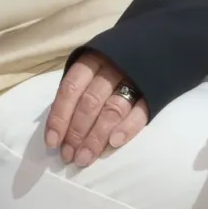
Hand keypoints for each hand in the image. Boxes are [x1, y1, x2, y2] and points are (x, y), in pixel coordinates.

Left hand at [44, 51, 148, 166]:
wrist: (156, 50)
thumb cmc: (112, 67)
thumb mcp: (91, 70)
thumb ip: (75, 94)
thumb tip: (55, 129)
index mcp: (91, 61)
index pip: (70, 88)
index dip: (59, 116)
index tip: (51, 142)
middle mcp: (111, 68)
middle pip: (90, 102)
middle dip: (77, 131)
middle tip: (69, 157)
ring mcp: (134, 80)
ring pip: (112, 110)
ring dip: (97, 136)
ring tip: (85, 158)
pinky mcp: (153, 93)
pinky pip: (140, 112)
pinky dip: (127, 128)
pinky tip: (114, 143)